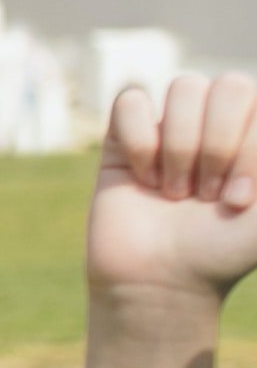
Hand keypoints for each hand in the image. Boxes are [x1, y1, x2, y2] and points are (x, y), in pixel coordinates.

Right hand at [83, 74, 256, 302]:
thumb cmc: (224, 251)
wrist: (162, 283)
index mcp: (256, 134)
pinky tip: (143, 178)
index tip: (237, 200)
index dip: (249, 152)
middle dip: (217, 143)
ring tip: (174, 191)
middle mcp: (218, 122)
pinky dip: (140, 142)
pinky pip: (130, 101)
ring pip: (183, 86)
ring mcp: (171, 125)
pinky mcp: (123, 136)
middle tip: (205, 193)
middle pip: (228, 84)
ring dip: (180, 146)